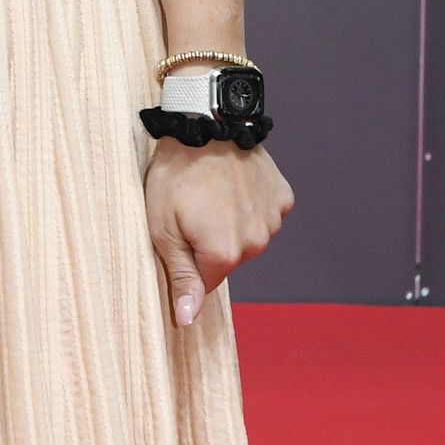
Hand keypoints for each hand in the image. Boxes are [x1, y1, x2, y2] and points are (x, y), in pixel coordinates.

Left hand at [143, 139, 291, 329]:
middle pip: (228, 259)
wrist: (205, 123)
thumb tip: (187, 321)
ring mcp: (273, 219)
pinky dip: (250, 204)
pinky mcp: (282, 197)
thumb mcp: (162, 229)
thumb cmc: (175, 175)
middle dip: (209, 242)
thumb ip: (180, 278)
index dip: (187, 259)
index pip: (205, 282)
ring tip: (212, 192)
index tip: (179, 231)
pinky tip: (233, 184)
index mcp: (225, 254)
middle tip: (191, 208)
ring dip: (231, 222)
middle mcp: (256, 242)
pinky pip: (265, 214)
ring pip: (247, 237)